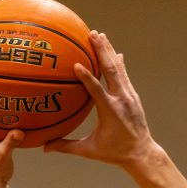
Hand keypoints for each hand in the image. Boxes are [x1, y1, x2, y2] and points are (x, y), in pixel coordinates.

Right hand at [45, 32, 155, 165]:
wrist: (142, 153)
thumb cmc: (114, 153)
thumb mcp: (90, 150)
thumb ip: (67, 147)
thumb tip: (44, 148)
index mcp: (110, 112)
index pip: (97, 91)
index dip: (87, 77)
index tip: (77, 64)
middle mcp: (121, 100)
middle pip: (111, 71)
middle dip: (101, 51)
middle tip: (92, 34)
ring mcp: (129, 96)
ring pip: (118, 69)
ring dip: (109, 51)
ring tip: (100, 35)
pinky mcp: (133, 96)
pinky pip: (124, 75)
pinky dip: (119, 63)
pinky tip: (115, 52)